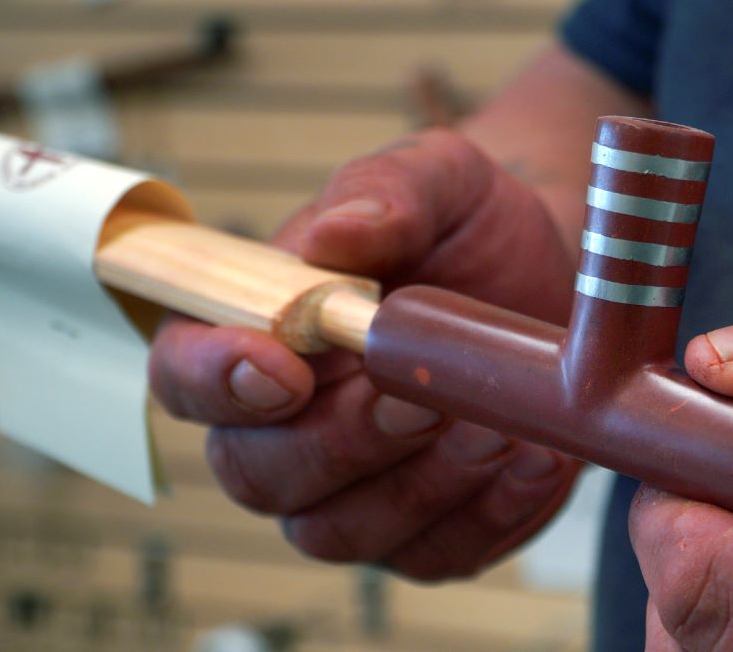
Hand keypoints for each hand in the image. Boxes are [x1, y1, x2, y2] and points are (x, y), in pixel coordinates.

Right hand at [150, 129, 580, 579]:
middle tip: (419, 397)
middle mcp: (282, 426)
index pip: (185, 374)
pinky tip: (535, 458)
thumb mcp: (436, 179)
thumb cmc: (466, 226)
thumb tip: (338, 239)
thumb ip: (383, 194)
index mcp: (253, 333)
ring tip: (494, 428)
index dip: (214, 381)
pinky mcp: (423, 528)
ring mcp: (349, 488)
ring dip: (416, 487)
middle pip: (255, 472)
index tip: (287, 368)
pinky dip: (487, 516)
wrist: (547, 272)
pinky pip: (433, 554)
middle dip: (339, 441)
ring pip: (336, 530)